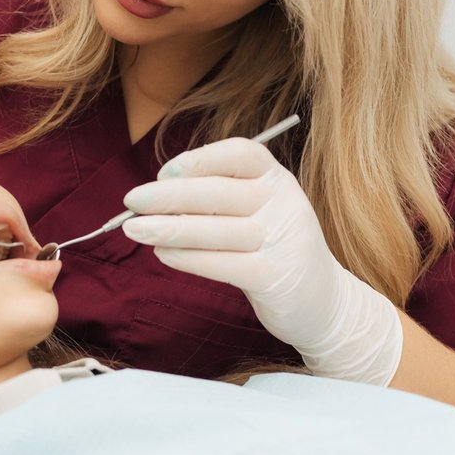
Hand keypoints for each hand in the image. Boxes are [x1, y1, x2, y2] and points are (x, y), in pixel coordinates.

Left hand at [120, 138, 403, 384]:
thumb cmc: (273, 249)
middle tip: (132, 201)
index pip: (240, 153)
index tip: (164, 172)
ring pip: (216, 229)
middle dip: (168, 195)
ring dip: (168, 228)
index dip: (199, 159)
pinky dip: (188, 258)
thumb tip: (157, 193)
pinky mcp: (275, 277)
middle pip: (219, 192)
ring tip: (134, 229)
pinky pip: (223, 264)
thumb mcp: (257, 211)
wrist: (323, 302)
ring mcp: (282, 241)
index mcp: (277, 179)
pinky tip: (162, 254)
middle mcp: (284, 203)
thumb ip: (217, 198)